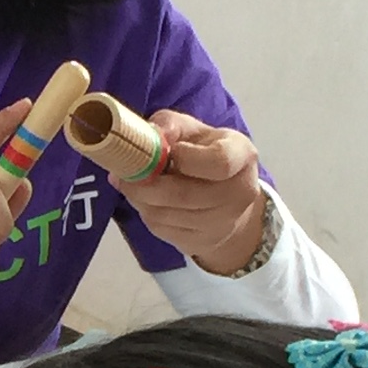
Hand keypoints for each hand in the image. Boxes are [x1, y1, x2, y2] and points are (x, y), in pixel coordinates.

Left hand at [113, 112, 267, 273]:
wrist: (227, 200)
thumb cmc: (205, 155)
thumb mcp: (193, 130)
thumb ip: (169, 126)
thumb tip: (143, 137)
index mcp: (241, 156)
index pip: (219, 162)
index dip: (186, 158)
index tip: (167, 151)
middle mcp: (239, 192)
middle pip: (185, 194)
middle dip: (146, 184)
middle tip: (125, 174)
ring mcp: (223, 222)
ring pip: (167, 215)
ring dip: (140, 200)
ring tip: (131, 185)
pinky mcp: (203, 242)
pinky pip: (163, 229)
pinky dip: (146, 214)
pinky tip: (145, 201)